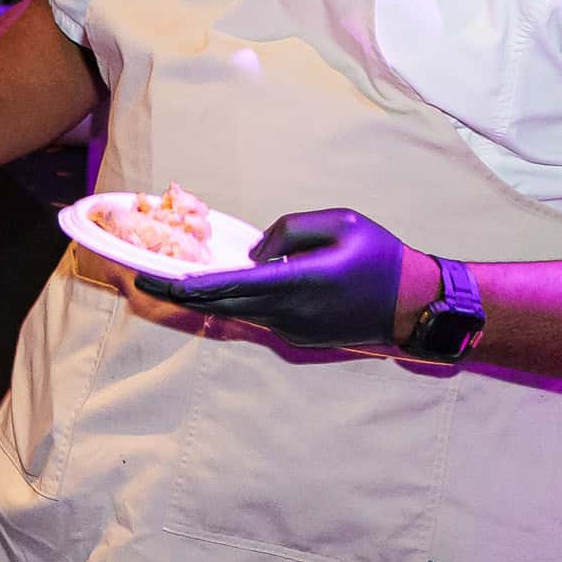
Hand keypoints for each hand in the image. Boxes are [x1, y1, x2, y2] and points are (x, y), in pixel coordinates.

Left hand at [137, 207, 426, 350]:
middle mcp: (290, 313)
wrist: (417, 307)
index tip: (158, 279)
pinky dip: (240, 303)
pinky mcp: (300, 340)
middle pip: (223, 303)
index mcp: (298, 282)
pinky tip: (229, 286)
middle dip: (182, 293)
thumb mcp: (342, 222)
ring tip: (178, 280)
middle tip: (144, 280)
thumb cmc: (382, 256)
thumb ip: (291, 229)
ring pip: (239, 312)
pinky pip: (260, 318)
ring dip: (209, 297)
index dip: (190, 284)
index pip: (230, 285)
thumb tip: (255, 251)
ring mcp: (294, 331)